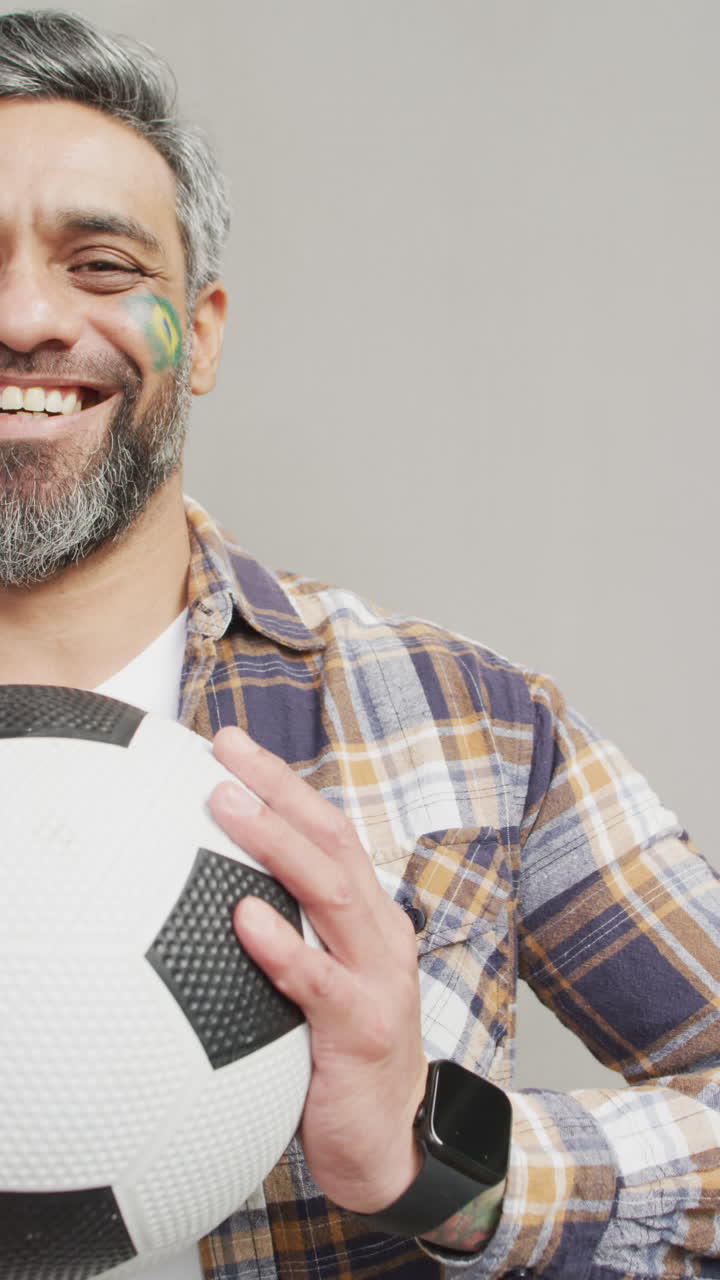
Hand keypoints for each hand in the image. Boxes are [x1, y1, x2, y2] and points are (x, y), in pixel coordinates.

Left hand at [209, 725, 426, 1214]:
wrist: (392, 1142)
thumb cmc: (342, 1053)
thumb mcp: (320, 978)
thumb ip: (288, 931)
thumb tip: (214, 890)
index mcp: (367, 914)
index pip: (328, 830)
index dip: (283, 784)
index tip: (232, 745)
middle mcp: (378, 932)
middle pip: (332, 841)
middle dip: (278, 790)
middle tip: (225, 753)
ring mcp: (377, 977)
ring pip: (329, 892)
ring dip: (275, 844)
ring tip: (226, 807)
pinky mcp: (361, 1030)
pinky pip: (318, 981)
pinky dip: (282, 945)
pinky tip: (243, 919)